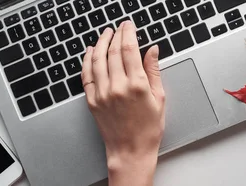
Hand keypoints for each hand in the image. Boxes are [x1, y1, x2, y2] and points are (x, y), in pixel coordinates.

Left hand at [81, 21, 164, 185]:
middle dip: (116, 35)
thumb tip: (153, 51)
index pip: (130, 50)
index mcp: (137, 85)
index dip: (128, 33)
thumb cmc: (148, 129)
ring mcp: (102, 94)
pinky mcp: (92, 101)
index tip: (129, 26)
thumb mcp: (159, 98)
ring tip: (105, 34)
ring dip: (101, 43)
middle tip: (119, 27)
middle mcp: (118, 87)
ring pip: (98, 60)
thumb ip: (154, 71)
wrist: (130, 151)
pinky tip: (91, 52)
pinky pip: (87, 75)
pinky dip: (87, 60)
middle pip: (113, 51)